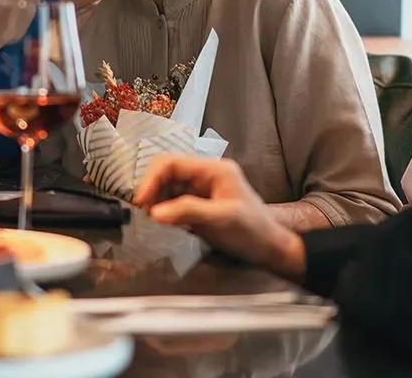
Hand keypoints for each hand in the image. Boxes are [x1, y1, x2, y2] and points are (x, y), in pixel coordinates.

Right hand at [134, 155, 306, 279]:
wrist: (270, 248)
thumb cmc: (254, 230)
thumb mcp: (223, 219)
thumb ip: (190, 212)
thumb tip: (156, 212)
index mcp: (214, 169)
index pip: (172, 163)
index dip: (152, 178)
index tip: (141, 201)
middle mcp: (205, 175)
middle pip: (166, 173)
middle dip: (152, 190)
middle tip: (145, 213)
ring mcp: (201, 190)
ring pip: (166, 187)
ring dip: (156, 201)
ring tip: (155, 220)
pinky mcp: (197, 205)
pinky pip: (172, 202)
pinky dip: (164, 211)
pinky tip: (165, 223)